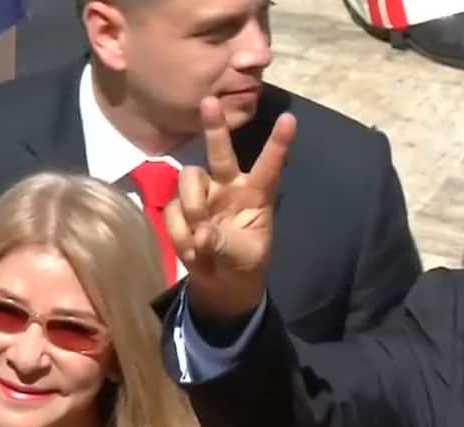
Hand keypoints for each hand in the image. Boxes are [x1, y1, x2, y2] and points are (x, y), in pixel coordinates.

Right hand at [164, 97, 295, 319]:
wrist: (221, 285)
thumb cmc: (244, 262)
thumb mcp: (243, 256)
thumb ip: (225, 243)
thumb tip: (203, 234)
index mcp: (256, 194)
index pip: (268, 165)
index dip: (278, 144)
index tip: (291, 119)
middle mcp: (228, 185)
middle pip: (220, 152)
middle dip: (214, 128)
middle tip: (209, 103)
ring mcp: (203, 195)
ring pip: (189, 179)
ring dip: (192, 207)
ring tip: (200, 241)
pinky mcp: (181, 209)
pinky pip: (173, 209)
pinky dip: (179, 233)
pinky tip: (193, 252)